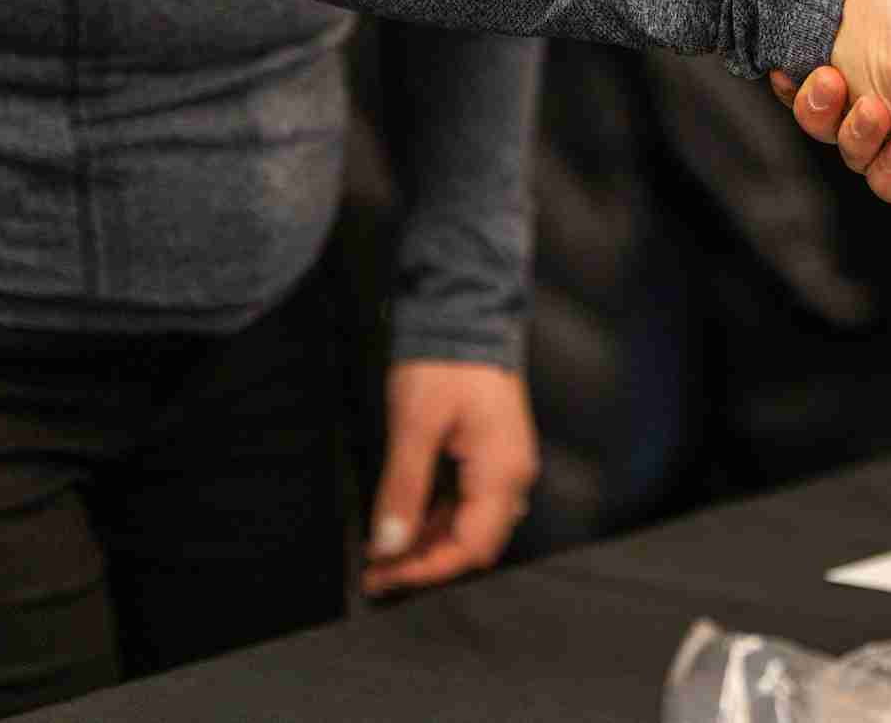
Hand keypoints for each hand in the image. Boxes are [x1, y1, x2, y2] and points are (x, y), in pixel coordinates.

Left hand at [364, 361, 538, 596]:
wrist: (467, 315)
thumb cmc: (448, 362)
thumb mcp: (415, 426)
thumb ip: (404, 490)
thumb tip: (389, 543)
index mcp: (503, 472)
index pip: (471, 547)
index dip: (427, 569)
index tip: (385, 575)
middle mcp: (513, 474)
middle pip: (473, 541)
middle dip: (425, 561)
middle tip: (377, 571)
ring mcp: (506, 464)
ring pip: (470, 524)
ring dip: (429, 541)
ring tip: (384, 550)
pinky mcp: (493, 453)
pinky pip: (469, 501)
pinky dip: (437, 517)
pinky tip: (406, 520)